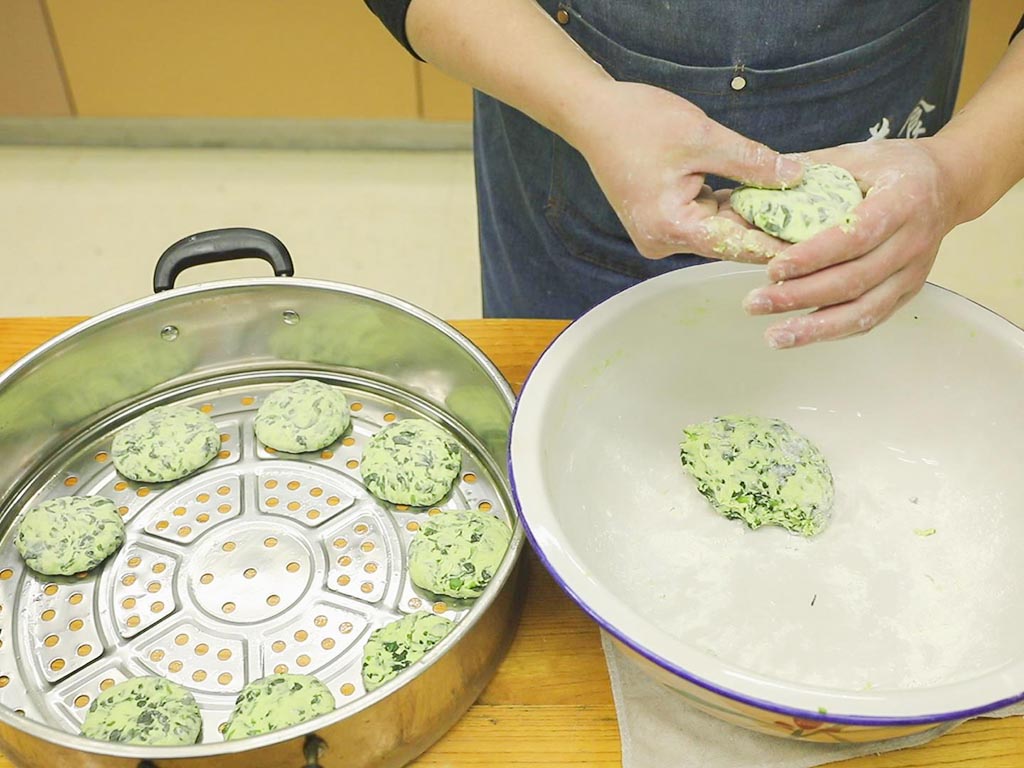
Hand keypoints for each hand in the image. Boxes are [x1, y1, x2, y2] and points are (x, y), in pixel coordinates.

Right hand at [567, 81, 803, 262]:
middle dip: (770, 226)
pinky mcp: (665, 221)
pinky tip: (764, 195)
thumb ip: (750, 162)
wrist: (593, 115)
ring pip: (721, 229)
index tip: (817, 245)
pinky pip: (708, 217)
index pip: (737, 244)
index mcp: (671, 226)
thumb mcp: (702, 137)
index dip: (779, 244)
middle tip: (818, 218)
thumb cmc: (638, 122)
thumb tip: (796, 176)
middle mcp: (664, 241)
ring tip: (800, 205)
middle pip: (730, 240)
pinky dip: (733, 205)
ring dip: (753, 215)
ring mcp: (663, 233)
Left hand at [743, 137, 966, 348]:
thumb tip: (756, 179)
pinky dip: (834, 331)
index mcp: (902, 201)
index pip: (856, 236)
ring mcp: (913, 272)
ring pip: (864, 310)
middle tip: (756, 303)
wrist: (949, 185)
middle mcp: (913, 242)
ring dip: (816, 328)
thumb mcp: (857, 155)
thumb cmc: (894, 168)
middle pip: (855, 280)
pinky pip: (871, 319)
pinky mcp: (909, 292)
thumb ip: (810, 168)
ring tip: (774, 336)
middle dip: (801, 296)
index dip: (814, 256)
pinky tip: (801, 335)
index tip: (774, 268)